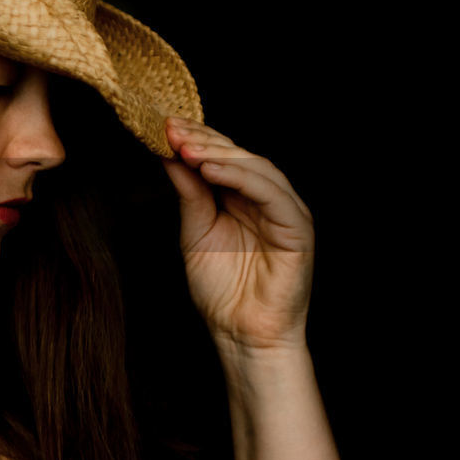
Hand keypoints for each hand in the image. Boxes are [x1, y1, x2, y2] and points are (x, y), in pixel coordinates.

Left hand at [161, 117, 313, 350]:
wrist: (241, 334)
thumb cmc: (221, 290)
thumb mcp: (195, 233)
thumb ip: (189, 194)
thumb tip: (170, 155)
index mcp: (243, 198)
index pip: (222, 157)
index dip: (195, 139)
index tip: (163, 126)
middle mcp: (266, 199)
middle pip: (239, 156)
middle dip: (203, 140)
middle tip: (171, 129)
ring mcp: (284, 211)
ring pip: (257, 168)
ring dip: (220, 154)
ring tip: (187, 148)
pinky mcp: (297, 227)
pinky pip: (271, 193)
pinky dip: (241, 178)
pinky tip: (212, 170)